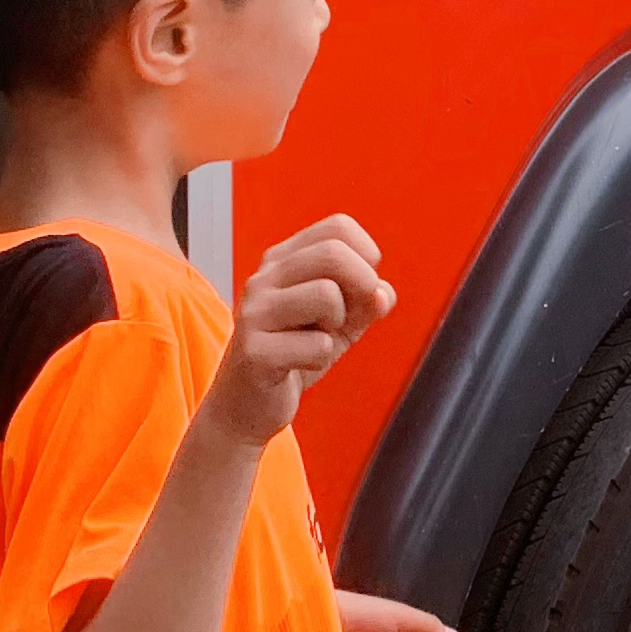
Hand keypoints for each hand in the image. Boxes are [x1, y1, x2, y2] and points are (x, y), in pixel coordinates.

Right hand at [203, 217, 394, 446]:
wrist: (248, 404)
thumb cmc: (298, 353)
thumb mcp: (342, 321)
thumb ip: (368, 300)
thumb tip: (382, 293)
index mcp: (284, 260)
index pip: (338, 227)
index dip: (367, 256)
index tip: (363, 286)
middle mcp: (265, 277)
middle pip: (333, 252)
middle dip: (363, 284)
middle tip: (350, 315)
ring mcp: (254, 311)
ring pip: (327, 294)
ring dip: (338, 324)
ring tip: (316, 338)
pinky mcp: (253, 349)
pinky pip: (317, 344)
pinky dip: (321, 358)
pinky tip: (298, 365)